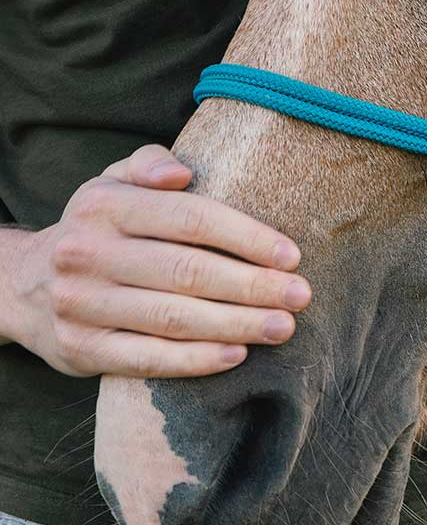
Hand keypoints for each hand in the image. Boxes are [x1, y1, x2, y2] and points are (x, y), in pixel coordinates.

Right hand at [10, 144, 310, 378]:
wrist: (25, 285)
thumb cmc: (97, 227)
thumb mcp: (112, 181)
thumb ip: (149, 164)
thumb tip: (182, 173)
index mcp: (105, 206)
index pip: (190, 218)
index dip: (246, 237)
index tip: (291, 255)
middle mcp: (87, 252)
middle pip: (187, 272)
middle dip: (253, 286)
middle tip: (301, 296)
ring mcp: (82, 305)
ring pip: (173, 319)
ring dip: (236, 325)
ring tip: (283, 327)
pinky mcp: (81, 350)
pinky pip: (148, 359)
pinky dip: (196, 360)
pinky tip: (236, 354)